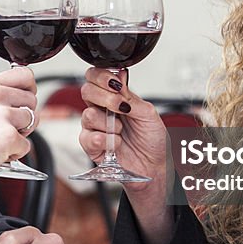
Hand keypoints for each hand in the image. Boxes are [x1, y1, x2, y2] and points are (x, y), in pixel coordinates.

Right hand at [0, 66, 36, 198]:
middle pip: (32, 99)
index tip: (24, 100)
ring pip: (33, 120)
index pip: (24, 74)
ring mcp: (2, 115)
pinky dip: (15, 153)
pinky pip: (27, 144)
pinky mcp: (8, 136)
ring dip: (20, 135)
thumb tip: (15, 95)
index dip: (29, 89)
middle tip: (6, 129)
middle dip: (25, 116)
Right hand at [78, 68, 173, 243]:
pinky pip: (86, 138)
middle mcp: (103, 110)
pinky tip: (115, 144)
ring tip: (121, 132)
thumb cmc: (154, 140)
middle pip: (87, 91)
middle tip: (121, 108)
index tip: (115, 84)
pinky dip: (103, 140)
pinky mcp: (92, 147)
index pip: (97, 77)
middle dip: (104, 98)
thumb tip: (118, 79)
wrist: (156, 166)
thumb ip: (130, 97)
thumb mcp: (149, 113)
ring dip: (108, 124)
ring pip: (87, 115)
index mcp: (115, 97)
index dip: (101, 76)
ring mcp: (96, 128)